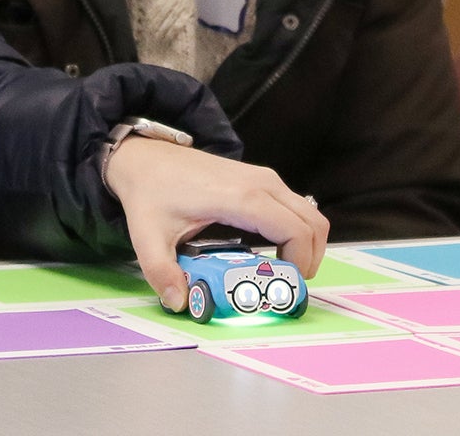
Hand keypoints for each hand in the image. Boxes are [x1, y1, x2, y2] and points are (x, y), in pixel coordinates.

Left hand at [103, 137, 328, 311]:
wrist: (146, 157)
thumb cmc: (151, 192)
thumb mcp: (148, 236)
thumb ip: (162, 272)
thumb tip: (179, 302)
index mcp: (243, 198)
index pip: (296, 231)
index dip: (300, 264)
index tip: (283, 286)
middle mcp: (262, 184)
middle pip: (313, 223)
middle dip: (310, 259)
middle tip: (288, 285)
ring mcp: (264, 178)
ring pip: (309, 214)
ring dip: (306, 245)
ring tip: (283, 271)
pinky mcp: (260, 179)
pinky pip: (295, 207)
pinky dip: (297, 231)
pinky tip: (273, 251)